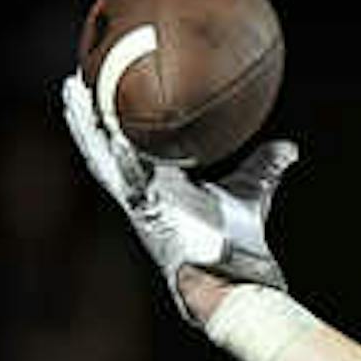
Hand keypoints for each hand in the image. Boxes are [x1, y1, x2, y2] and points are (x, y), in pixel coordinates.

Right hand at [60, 72, 297, 320]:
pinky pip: (132, 185)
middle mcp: (145, 190)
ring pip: (105, 161)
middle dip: (86, 117)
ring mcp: (143, 203)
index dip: (113, 119)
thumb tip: (289, 147)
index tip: (101, 87)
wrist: (235, 277)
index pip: (130, 142)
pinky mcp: (150, 218)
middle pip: (106, 146)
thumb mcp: (253, 192)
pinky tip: (117, 139)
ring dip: (88, 131)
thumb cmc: (239, 242)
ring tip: (74, 99)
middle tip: (72, 83)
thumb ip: (266, 166)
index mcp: (161, 181)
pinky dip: (125, 163)